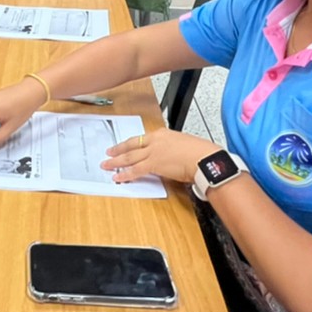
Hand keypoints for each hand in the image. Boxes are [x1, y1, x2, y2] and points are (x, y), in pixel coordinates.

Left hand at [100, 128, 216, 183]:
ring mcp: (153, 152)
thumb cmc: (200, 153)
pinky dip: (125, 174)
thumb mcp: (183, 144)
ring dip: (116, 162)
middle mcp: (155, 141)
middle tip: (108, 152)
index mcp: (163, 134)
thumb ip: (172, 149)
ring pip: (129, 157)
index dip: (130, 144)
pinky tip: (117, 177)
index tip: (124, 146)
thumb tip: (169, 157)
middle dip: (118, 149)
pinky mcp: (153, 164)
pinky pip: (135, 170)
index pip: (142, 139)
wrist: (204, 158)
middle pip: (131, 145)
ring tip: (106, 165)